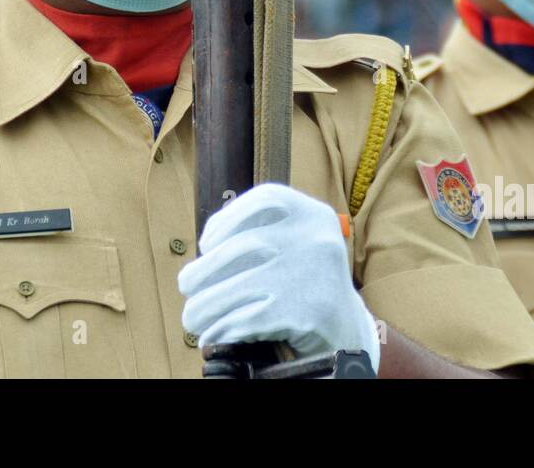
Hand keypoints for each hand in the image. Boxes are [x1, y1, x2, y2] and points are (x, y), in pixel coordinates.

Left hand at [177, 183, 379, 370]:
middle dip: (204, 270)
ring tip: (192, 316)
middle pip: (241, 248)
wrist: (347, 330)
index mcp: (313, 215)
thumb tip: (205, 250)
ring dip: (204, 306)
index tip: (206, 242)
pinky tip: (213, 334)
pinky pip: (245, 320)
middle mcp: (314, 239)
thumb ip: (262, 233)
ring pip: (236, 289)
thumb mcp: (298, 244)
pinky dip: (222, 329)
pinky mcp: (303, 314)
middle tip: (187, 285)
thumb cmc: (307, 282)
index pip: (265, 199)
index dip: (226, 218)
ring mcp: (309, 276)